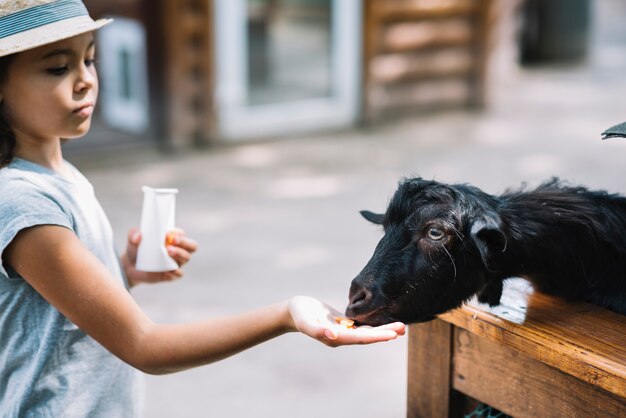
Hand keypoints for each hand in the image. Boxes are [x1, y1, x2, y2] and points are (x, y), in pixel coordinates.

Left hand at [121, 227, 197, 286]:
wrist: (130, 267)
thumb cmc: (136, 249)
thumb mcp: (132, 239)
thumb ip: (133, 234)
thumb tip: (139, 236)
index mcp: (173, 239)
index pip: (182, 234)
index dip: (178, 233)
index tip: (166, 232)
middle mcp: (178, 250)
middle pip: (192, 246)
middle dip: (184, 242)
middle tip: (172, 241)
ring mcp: (176, 263)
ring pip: (186, 258)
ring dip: (179, 253)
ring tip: (167, 251)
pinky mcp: (171, 275)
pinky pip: (179, 274)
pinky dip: (176, 271)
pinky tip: (168, 269)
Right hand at [287, 296, 404, 346]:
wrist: (294, 311)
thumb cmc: (298, 314)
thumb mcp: (305, 321)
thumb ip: (316, 330)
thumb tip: (332, 336)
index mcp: (335, 338)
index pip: (360, 339)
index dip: (376, 336)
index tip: (392, 335)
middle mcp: (342, 337)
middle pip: (368, 337)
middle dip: (385, 333)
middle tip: (403, 328)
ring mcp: (344, 332)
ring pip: (367, 332)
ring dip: (384, 330)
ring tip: (401, 327)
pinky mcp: (344, 324)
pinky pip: (363, 326)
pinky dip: (375, 324)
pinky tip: (386, 322)